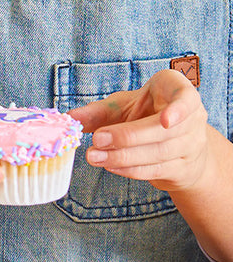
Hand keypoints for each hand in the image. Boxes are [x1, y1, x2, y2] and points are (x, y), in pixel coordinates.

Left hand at [72, 68, 211, 191]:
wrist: (175, 145)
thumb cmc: (145, 115)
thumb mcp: (123, 106)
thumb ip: (97, 111)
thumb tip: (68, 118)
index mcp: (179, 92)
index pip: (187, 98)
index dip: (179, 109)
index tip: (165, 120)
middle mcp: (193, 119)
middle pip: (163, 131)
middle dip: (127, 137)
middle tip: (96, 140)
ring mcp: (192, 145)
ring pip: (158, 153)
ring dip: (123, 157)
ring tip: (94, 157)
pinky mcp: (183, 168)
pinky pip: (156, 170)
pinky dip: (130, 169)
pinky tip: (109, 166)